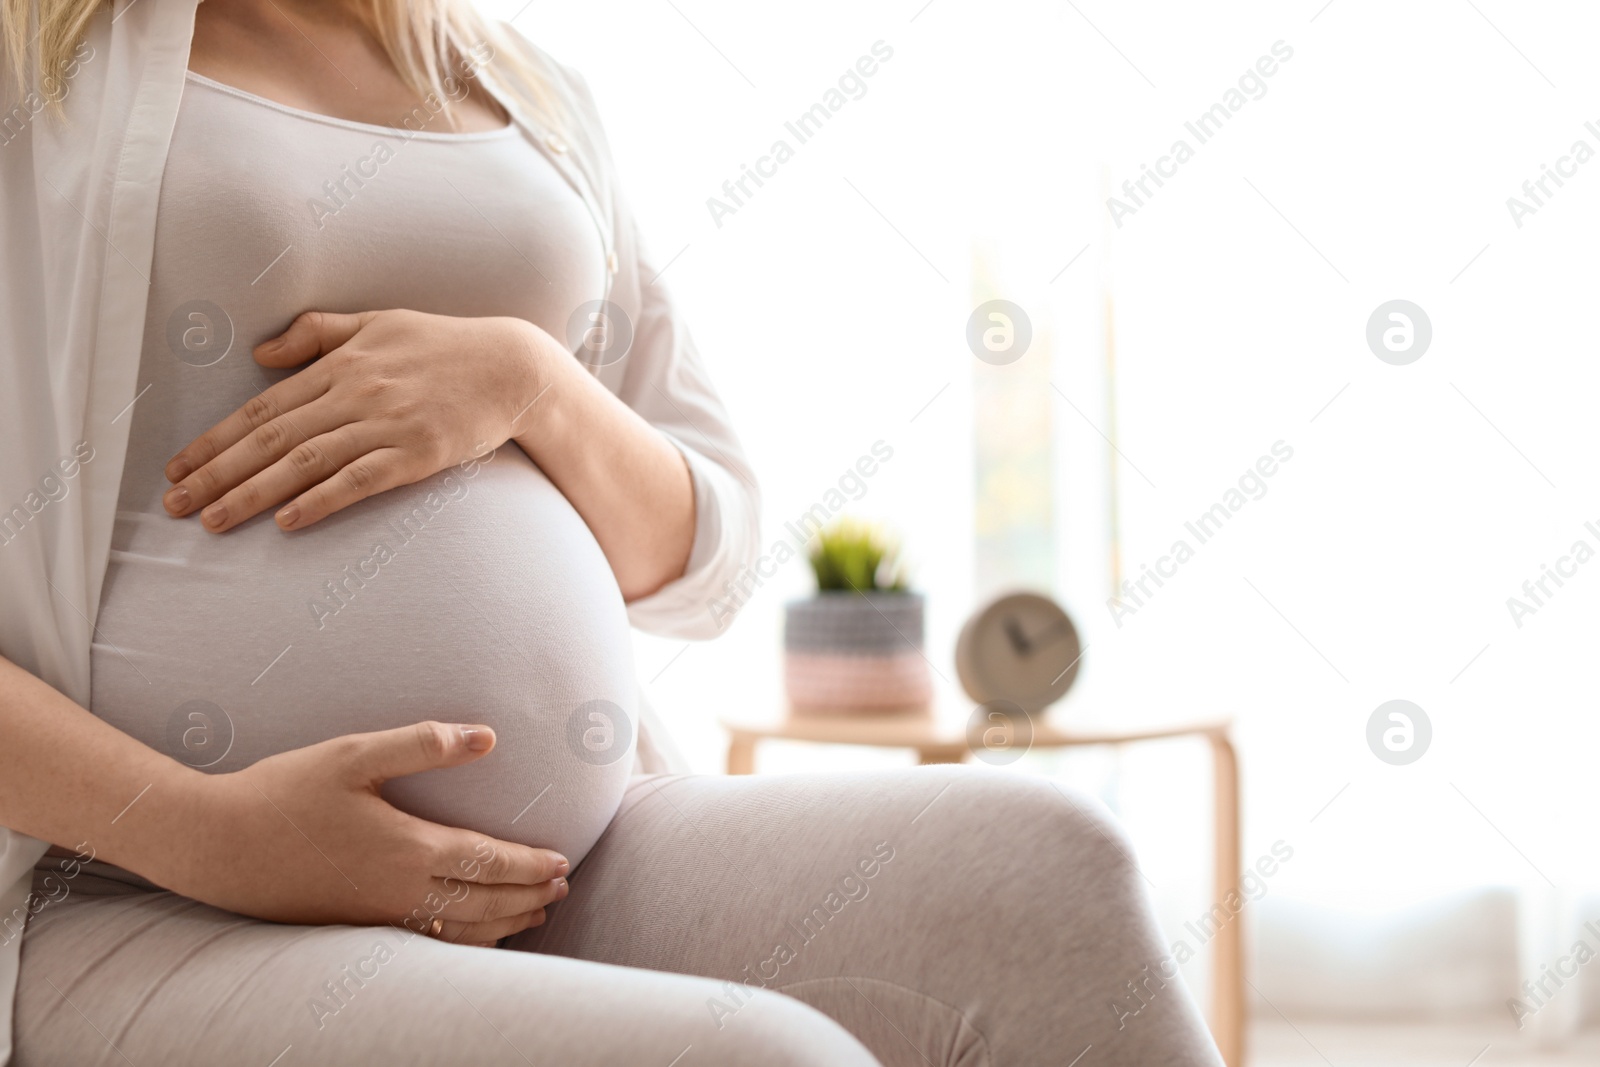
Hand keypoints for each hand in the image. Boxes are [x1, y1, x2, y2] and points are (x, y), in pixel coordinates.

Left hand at [161, 309, 553, 532]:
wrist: (513, 367)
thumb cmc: (444, 344)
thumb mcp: (378, 321)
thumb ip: (317, 333)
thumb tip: (260, 353)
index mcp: (340, 364)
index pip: (262, 408)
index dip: (215, 440)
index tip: (178, 468)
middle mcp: (356, 392)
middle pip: (271, 439)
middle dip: (217, 473)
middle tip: (176, 504)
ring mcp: (387, 424)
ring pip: (305, 463)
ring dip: (254, 494)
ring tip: (214, 522)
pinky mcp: (419, 452)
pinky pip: (360, 479)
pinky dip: (322, 499)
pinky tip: (289, 521)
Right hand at [163, 721, 568, 944]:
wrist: (216, 845)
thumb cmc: (284, 792)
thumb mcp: (353, 755)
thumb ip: (423, 744)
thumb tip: (487, 736)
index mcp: (408, 850)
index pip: (489, 862)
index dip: (530, 866)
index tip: (561, 863)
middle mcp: (399, 892)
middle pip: (485, 903)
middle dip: (529, 897)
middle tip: (561, 889)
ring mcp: (376, 916)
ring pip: (459, 931)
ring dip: (504, 923)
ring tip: (534, 914)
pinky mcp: (354, 927)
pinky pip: (426, 943)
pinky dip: (463, 941)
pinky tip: (471, 933)